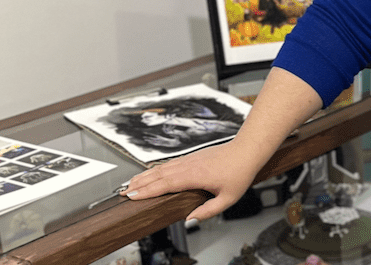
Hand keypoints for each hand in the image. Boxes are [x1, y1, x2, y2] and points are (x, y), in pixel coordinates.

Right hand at [121, 140, 259, 222]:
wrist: (247, 150)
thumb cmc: (240, 172)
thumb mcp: (228, 198)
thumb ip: (208, 211)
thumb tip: (190, 220)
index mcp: (195, 176)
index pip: (165, 184)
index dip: (147, 191)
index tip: (132, 196)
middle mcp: (189, 166)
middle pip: (158, 175)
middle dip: (139, 184)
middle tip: (123, 193)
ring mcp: (189, 160)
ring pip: (162, 168)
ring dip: (145, 176)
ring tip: (130, 184)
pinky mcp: (192, 157)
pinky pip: (169, 164)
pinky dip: (156, 170)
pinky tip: (150, 174)